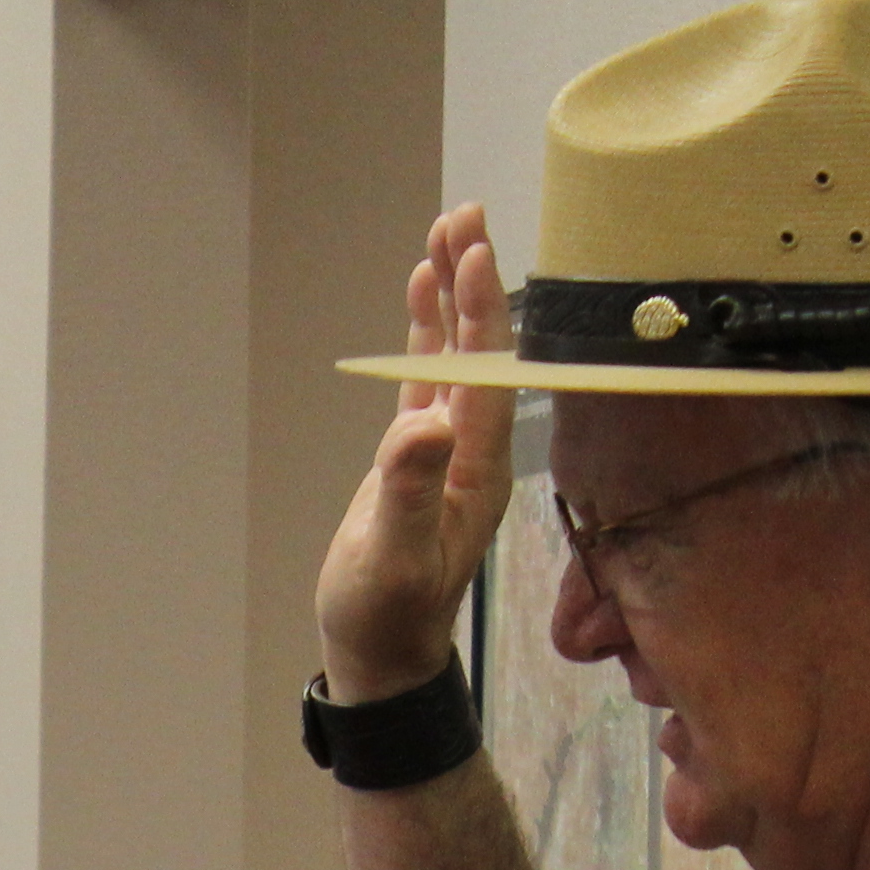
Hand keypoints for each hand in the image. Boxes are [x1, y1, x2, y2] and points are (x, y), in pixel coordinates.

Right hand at [315, 200, 522, 700]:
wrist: (381, 654)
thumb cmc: (386, 614)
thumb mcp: (395, 555)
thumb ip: (409, 490)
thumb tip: (424, 424)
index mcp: (478, 467)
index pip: (488, 373)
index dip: (482, 314)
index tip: (474, 255)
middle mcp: (474, 448)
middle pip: (482, 349)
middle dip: (473, 282)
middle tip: (464, 215)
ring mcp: (448, 449)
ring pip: (457, 355)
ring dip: (453, 295)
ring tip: (446, 231)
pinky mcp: (418, 455)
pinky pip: (430, 377)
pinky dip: (427, 332)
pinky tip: (422, 291)